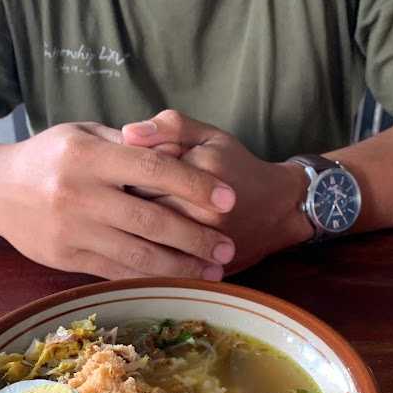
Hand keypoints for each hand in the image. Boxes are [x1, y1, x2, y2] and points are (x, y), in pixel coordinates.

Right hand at [0, 122, 236, 279]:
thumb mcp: (85, 133)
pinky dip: (151, 277)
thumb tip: (179, 152)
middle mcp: (80, 194)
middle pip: (152, 220)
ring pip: (138, 255)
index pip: (154, 170)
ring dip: (181, 266)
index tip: (229, 199)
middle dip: (197, 236)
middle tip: (229, 246)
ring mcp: (73, 230)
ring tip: (213, 269)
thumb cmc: (49, 155)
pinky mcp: (67, 259)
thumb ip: (130, 143)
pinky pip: (117, 271)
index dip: (195, 185)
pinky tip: (177, 278)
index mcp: (88, 156)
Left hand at [121, 111, 311, 272]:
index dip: (122, 173)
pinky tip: (134, 247)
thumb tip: (127, 133)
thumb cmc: (236, 166)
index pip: (139, 173)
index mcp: (200, 172)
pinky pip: (160, 265)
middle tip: (114, 199)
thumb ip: (169, 127)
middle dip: (120, 204)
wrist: (278, 210)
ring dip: (128, 233)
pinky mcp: (204, 265)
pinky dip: (142, 258)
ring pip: (146, 241)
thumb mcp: (209, 135)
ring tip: (123, 221)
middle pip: (138, 210)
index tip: (119, 172)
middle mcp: (203, 211)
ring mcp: (204, 243)